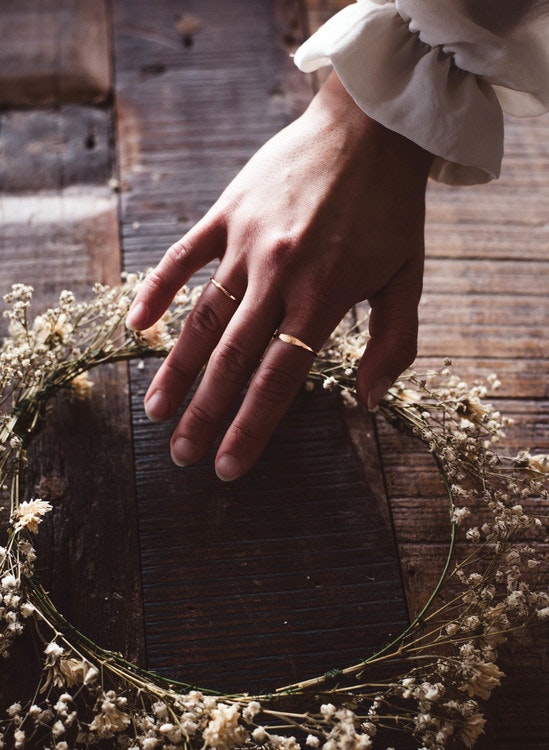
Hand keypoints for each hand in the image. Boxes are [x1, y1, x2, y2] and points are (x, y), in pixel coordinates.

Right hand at [126, 72, 433, 480]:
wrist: (368, 128)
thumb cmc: (391, 208)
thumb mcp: (408, 277)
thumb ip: (392, 344)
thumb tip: (368, 401)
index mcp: (323, 298)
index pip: (278, 380)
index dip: (251, 429)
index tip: (228, 467)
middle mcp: (278, 275)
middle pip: (231, 360)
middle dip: (204, 414)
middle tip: (182, 455)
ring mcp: (246, 242)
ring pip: (200, 317)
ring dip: (175, 368)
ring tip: (154, 409)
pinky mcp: (226, 212)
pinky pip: (182, 256)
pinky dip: (158, 290)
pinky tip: (138, 326)